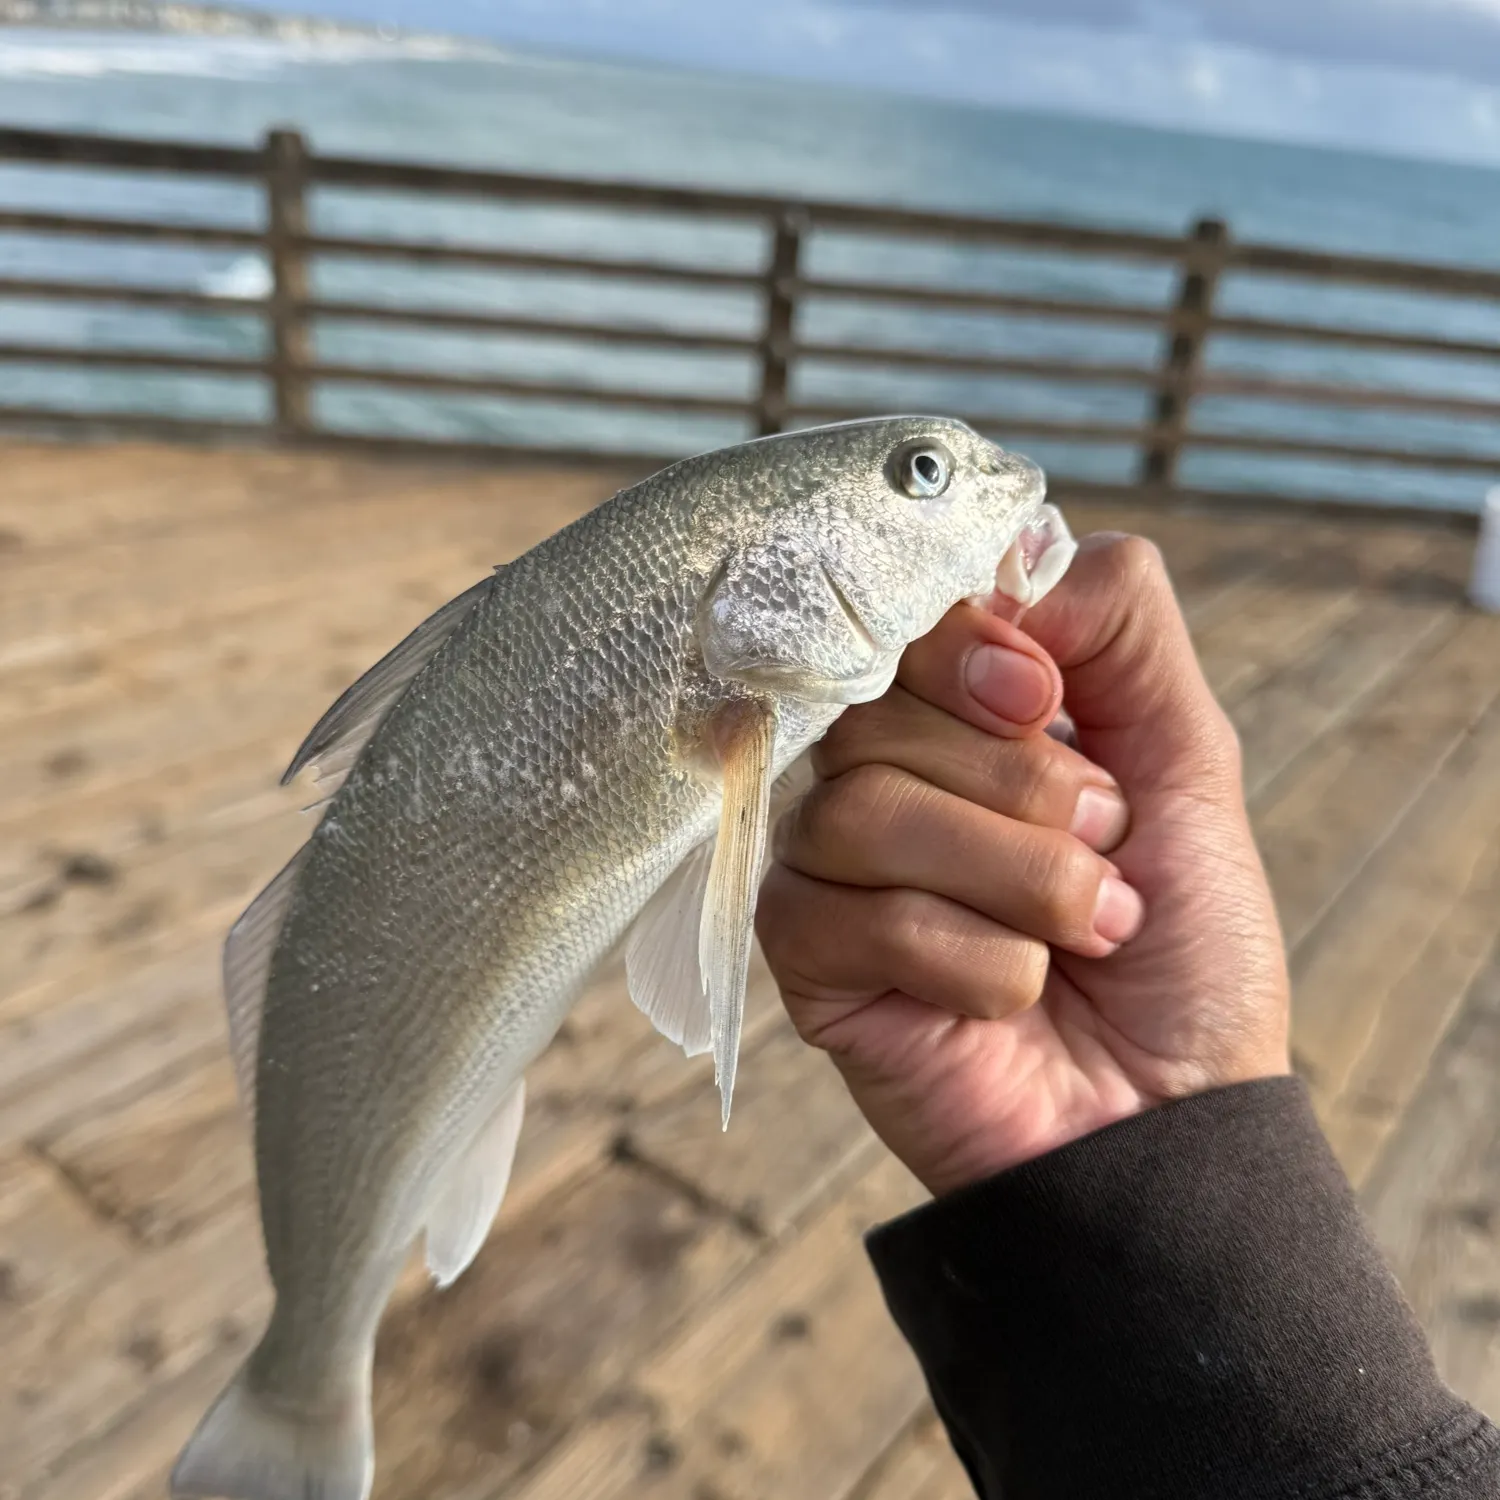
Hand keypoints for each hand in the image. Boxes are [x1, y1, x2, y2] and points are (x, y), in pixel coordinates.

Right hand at [756, 535, 1291, 1198]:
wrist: (1171, 1118)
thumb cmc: (1183, 947)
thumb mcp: (1189, 758)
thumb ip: (1122, 626)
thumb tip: (1016, 562)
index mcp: (957, 717)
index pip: (903, 619)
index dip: (967, 648)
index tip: (1046, 701)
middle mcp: (882, 773)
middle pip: (879, 713)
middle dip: (1022, 789)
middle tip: (1104, 850)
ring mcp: (833, 864)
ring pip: (864, 807)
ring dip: (1014, 881)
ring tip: (1082, 933)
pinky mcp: (804, 955)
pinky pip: (848, 913)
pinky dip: (968, 961)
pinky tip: (1011, 1000)